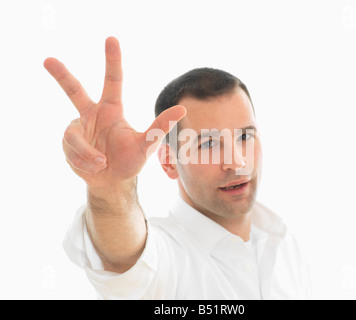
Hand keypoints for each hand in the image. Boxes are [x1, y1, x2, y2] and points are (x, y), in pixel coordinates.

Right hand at [44, 37, 185, 188]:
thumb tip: (182, 109)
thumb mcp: (146, 145)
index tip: (111, 39)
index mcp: (111, 109)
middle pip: (75, 91)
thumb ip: (160, 127)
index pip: (113, 81)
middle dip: (61, 75)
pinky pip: (72, 150)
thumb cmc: (130, 161)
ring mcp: (78, 129)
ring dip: (89, 153)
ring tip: (102, 163)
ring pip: (75, 136)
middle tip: (48, 59)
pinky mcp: (67, 143)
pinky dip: (85, 162)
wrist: (112, 182)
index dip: (112, 60)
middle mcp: (92, 114)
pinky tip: (93, 167)